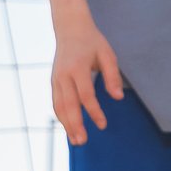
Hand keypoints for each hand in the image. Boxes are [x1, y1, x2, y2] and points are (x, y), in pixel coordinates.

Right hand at [49, 19, 127, 144]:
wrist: (69, 29)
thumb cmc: (92, 42)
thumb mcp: (107, 54)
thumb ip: (112, 76)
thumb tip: (118, 98)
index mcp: (78, 67)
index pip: (85, 95)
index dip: (94, 111)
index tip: (102, 125)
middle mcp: (63, 75)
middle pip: (68, 104)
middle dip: (75, 124)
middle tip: (83, 142)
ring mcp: (55, 79)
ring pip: (59, 106)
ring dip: (66, 125)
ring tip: (75, 141)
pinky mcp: (53, 82)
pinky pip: (56, 102)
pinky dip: (61, 117)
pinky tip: (68, 128)